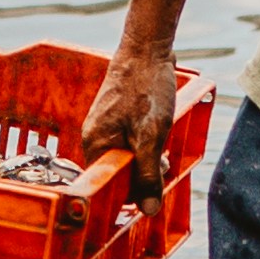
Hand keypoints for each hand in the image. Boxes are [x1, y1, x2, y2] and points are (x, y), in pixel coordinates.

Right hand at [79, 32, 184, 181]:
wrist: (148, 49)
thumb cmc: (147, 89)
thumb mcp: (152, 137)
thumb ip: (148, 175)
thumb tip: (148, 210)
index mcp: (96, 144)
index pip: (108, 186)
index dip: (131, 194)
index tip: (152, 193)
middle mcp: (95, 137)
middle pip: (118, 173)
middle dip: (143, 177)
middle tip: (164, 165)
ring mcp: (106, 126)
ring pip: (127, 158)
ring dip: (148, 161)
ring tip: (164, 151)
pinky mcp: (118, 117)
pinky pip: (131, 143)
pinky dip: (147, 146)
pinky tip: (160, 136)